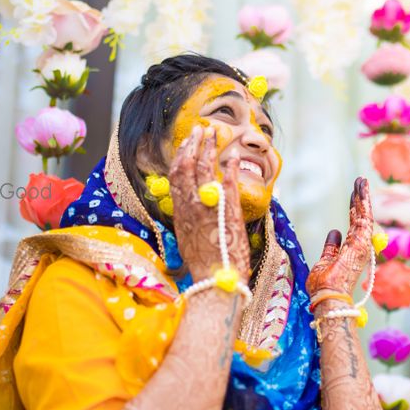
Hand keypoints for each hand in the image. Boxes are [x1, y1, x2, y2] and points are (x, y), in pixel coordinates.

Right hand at [169, 126, 250, 282]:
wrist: (215, 280)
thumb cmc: (205, 265)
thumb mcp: (188, 239)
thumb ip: (190, 220)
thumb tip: (192, 211)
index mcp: (180, 213)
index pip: (175, 177)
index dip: (180, 157)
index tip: (186, 144)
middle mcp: (190, 206)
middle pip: (186, 167)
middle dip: (192, 145)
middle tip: (199, 129)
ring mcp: (207, 207)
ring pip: (203, 169)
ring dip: (208, 148)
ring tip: (213, 133)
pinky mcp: (226, 211)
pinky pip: (227, 182)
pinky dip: (230, 166)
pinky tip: (234, 155)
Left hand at [307, 177, 373, 303]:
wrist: (327, 296)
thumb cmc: (324, 285)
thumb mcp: (325, 261)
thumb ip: (331, 247)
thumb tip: (334, 232)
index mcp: (351, 251)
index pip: (354, 225)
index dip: (354, 209)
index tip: (353, 196)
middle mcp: (359, 246)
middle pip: (361, 218)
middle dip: (360, 199)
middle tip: (360, 182)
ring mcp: (362, 244)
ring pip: (364, 215)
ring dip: (363, 197)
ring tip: (361, 181)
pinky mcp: (361, 241)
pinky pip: (364, 217)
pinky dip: (364, 202)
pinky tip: (362, 189)